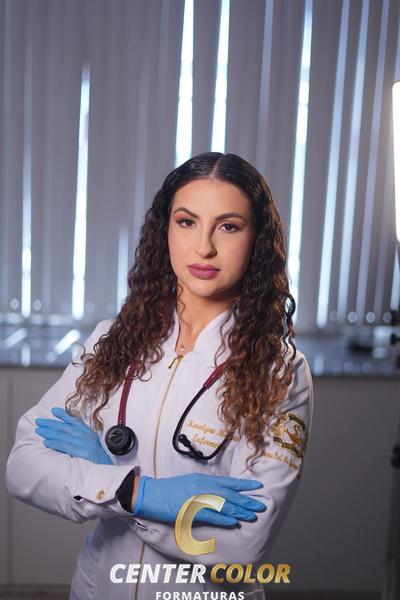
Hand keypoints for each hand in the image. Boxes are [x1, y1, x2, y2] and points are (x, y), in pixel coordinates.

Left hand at [35, 407, 112, 464]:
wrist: (108, 471)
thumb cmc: (98, 461)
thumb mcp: (92, 445)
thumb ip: (81, 438)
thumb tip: (66, 435)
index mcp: (89, 433)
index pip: (75, 421)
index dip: (63, 415)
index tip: (54, 411)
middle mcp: (87, 436)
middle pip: (66, 427)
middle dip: (51, 423)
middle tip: (39, 421)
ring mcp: (85, 444)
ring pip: (63, 435)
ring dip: (49, 432)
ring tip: (39, 430)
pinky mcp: (82, 453)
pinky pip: (65, 446)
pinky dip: (55, 443)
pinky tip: (46, 442)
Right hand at [133, 472, 265, 526]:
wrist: (152, 494)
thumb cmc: (170, 489)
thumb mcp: (191, 482)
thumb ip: (206, 486)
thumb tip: (219, 491)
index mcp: (204, 479)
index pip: (229, 481)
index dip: (245, 485)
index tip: (258, 486)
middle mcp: (204, 487)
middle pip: (231, 494)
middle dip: (247, 500)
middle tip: (261, 505)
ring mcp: (199, 498)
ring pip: (224, 504)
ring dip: (240, 510)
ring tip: (253, 515)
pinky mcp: (191, 510)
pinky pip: (211, 515)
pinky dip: (224, 518)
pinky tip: (234, 522)